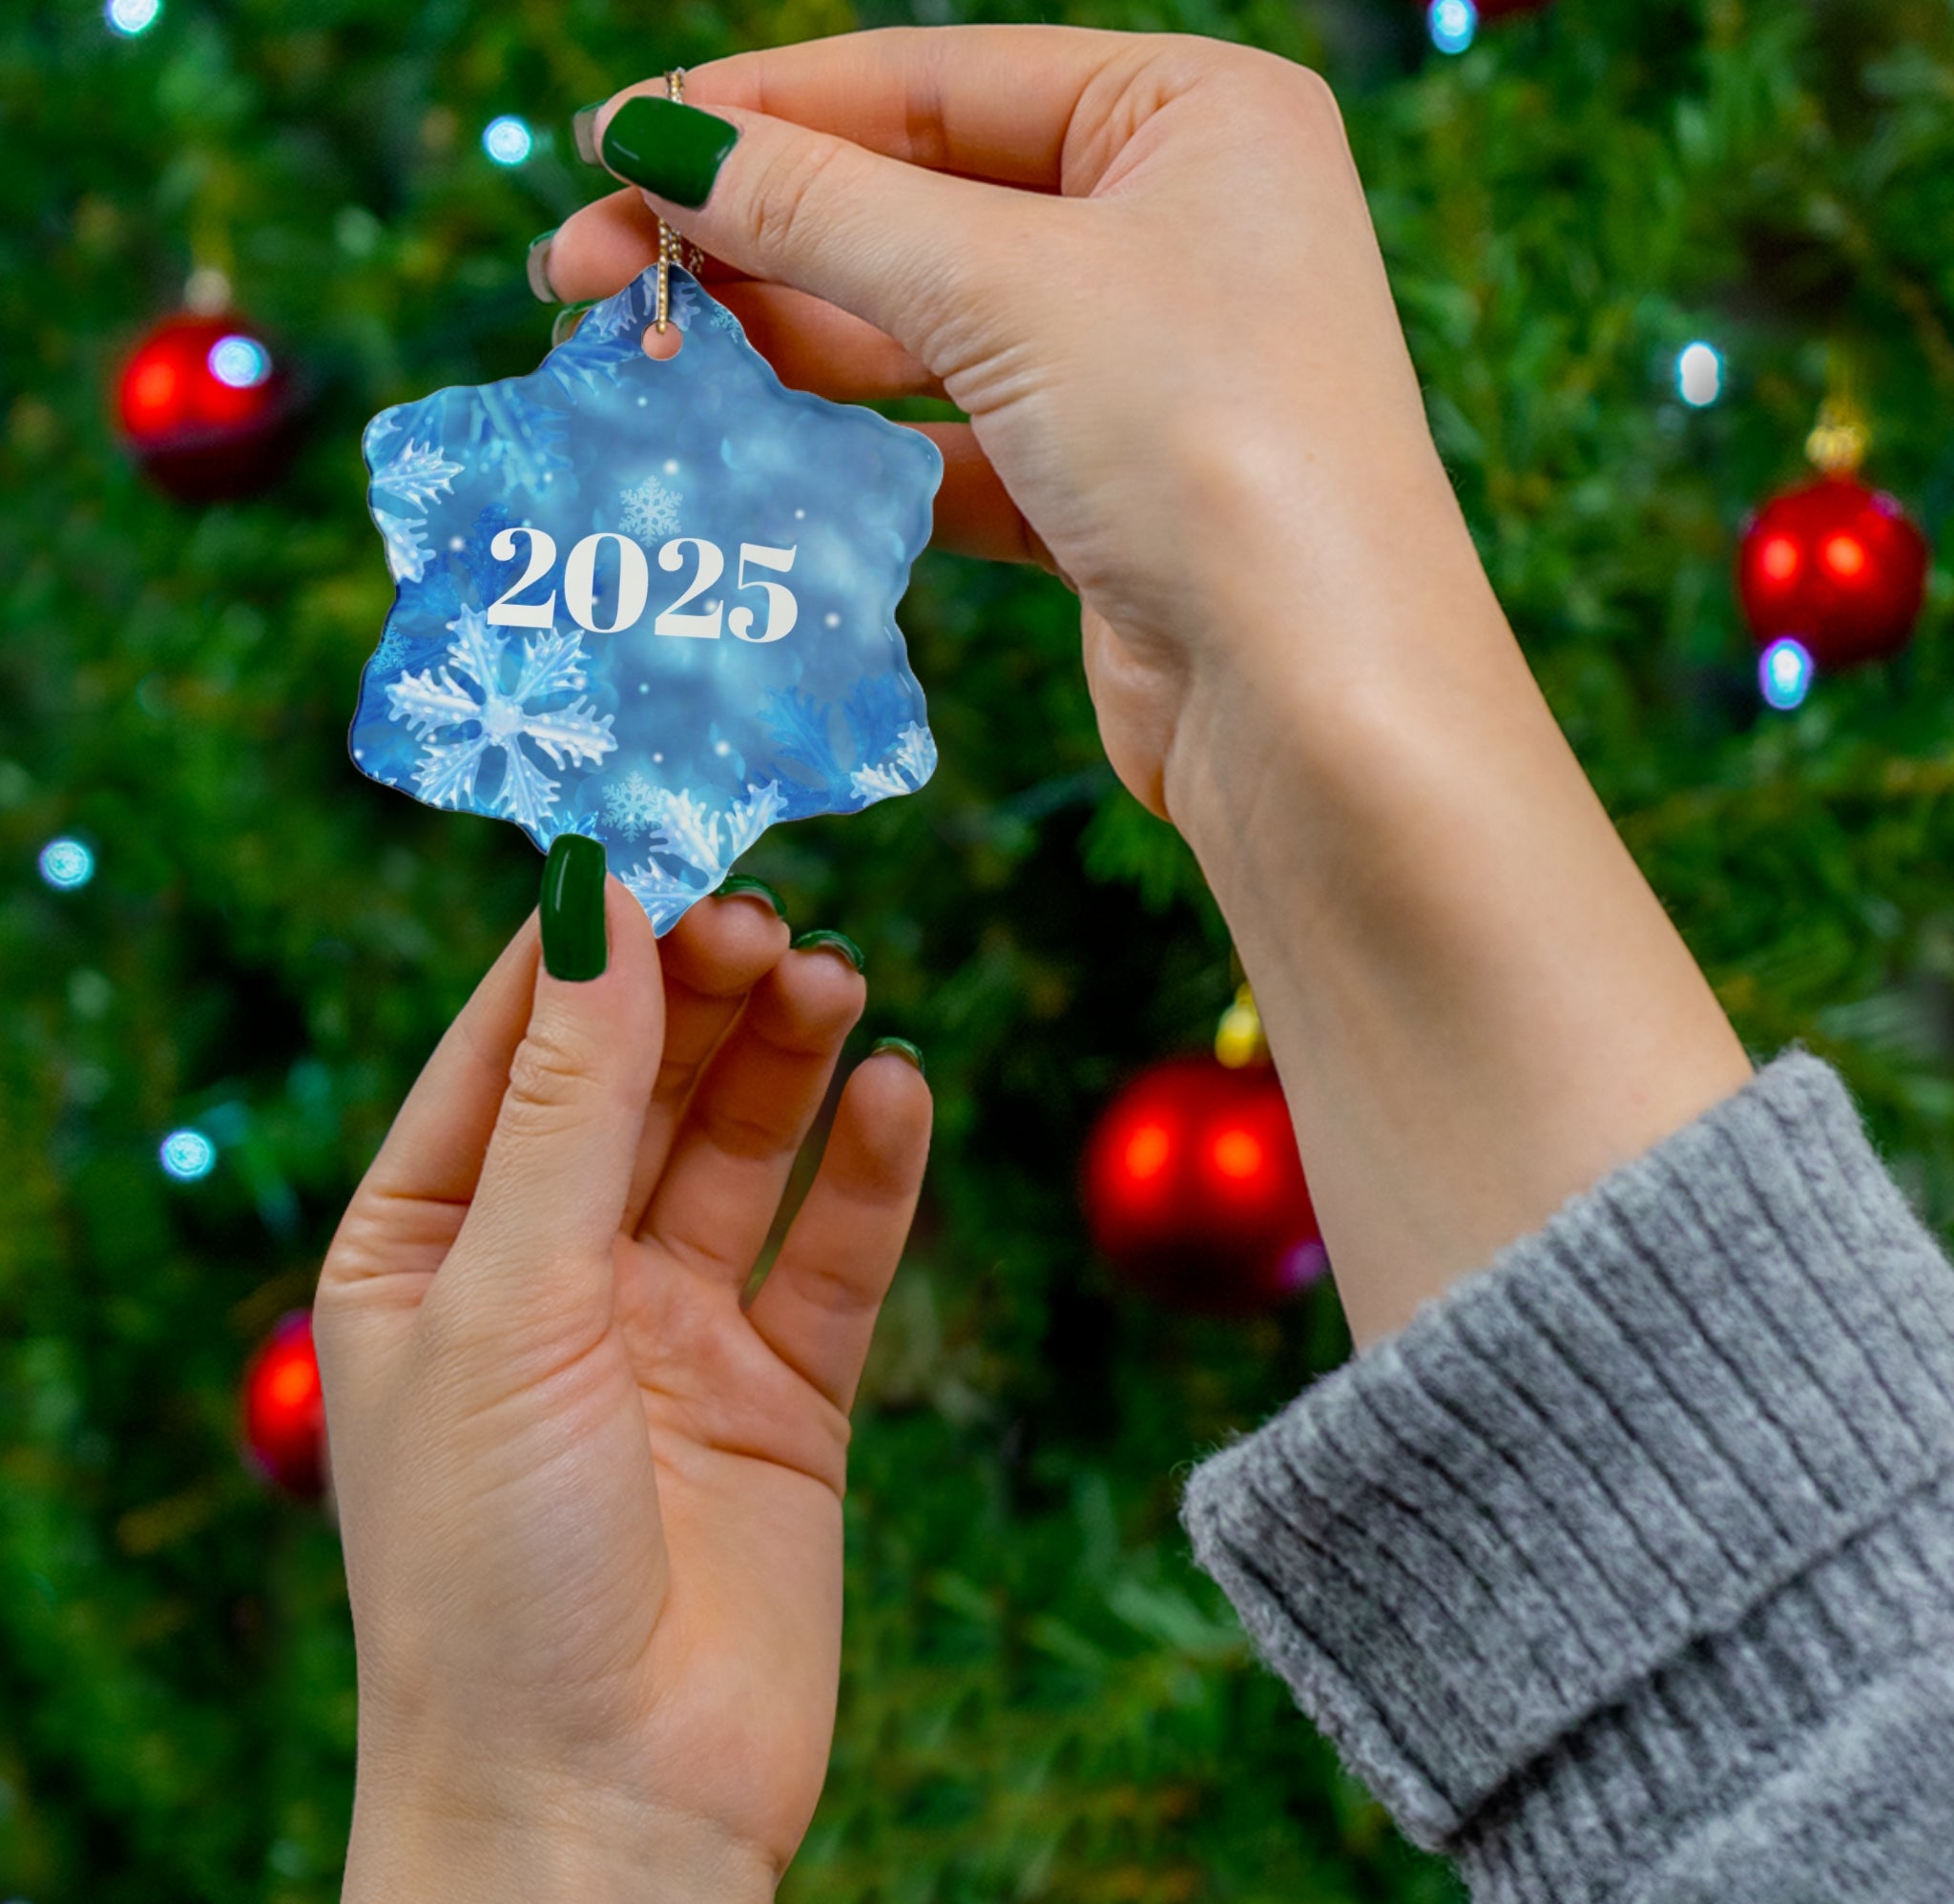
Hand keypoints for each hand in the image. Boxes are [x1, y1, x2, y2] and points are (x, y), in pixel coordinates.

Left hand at [316, 883, 929, 1901]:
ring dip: (789, 1059)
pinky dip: (870, 1170)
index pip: (510, 1047)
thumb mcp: (506, 1302)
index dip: (585, 943)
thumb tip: (595, 902)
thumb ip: (566, 1102)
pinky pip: (834, 1252)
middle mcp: (552, 1275)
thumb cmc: (491, 1570)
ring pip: (742, 1149)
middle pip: (640, 1083)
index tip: (662, 839)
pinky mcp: (784, 1394)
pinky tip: (899, 1092)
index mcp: (431, 1247)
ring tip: (837, 978)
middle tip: (772, 915)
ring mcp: (673, 1332)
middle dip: (701, 992)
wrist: (603, 1812)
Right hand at [544, 27, 1452, 818]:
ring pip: (925, 329)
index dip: (758, 111)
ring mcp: (1143, 366)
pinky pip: (952, 443)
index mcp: (1193, 114)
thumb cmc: (1209, 445)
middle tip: (580, 275)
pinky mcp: (1108, 493)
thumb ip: (821, 208)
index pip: (931, 81)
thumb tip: (653, 142)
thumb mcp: (1005, 289)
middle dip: (750, 236)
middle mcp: (1178, 226)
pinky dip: (856, 452)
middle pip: (916, 203)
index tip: (608, 145)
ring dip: (786, 343)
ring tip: (643, 359)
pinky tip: (751, 454)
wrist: (1318, 708)